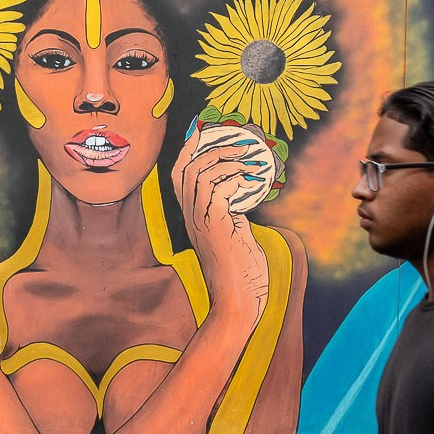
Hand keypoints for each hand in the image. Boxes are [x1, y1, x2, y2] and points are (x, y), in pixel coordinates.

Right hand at [172, 121, 269, 313]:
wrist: (239, 303)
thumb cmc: (241, 273)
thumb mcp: (234, 234)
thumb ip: (232, 213)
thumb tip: (243, 192)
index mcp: (193, 217)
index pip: (180, 174)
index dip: (189, 149)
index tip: (205, 130)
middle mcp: (191, 217)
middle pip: (186, 168)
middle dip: (211, 147)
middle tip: (239, 141)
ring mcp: (201, 222)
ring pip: (201, 175)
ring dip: (229, 159)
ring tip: (252, 157)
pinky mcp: (217, 227)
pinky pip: (219, 190)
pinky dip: (236, 178)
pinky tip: (254, 179)